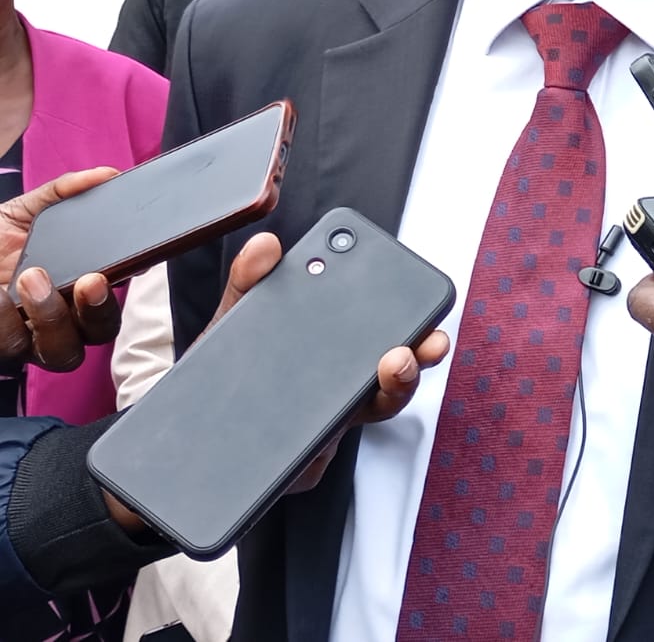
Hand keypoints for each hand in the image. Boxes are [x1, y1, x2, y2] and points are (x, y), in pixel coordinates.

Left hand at [0, 167, 122, 374]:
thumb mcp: (23, 212)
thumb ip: (62, 193)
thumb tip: (105, 174)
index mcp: (74, 288)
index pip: (114, 297)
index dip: (127, 283)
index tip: (130, 263)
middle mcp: (59, 318)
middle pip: (100, 333)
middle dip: (99, 310)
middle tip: (89, 280)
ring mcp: (30, 338)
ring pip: (63, 352)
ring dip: (53, 317)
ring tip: (32, 278)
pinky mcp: (3, 343)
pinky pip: (12, 343)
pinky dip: (6, 317)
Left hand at [197, 232, 450, 495]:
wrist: (190, 437)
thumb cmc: (225, 370)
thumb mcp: (233, 319)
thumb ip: (249, 281)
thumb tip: (266, 243)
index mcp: (334, 336)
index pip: (384, 320)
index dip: (413, 312)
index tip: (423, 299)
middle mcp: (345, 373)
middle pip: (399, 364)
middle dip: (420, 351)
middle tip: (423, 342)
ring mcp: (333, 413)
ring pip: (382, 402)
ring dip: (399, 385)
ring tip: (394, 365)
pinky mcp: (311, 450)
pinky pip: (336, 443)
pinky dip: (341, 433)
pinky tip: (329, 421)